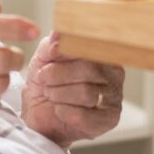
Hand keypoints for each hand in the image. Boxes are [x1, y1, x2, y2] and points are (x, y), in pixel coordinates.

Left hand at [21, 32, 124, 146]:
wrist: (38, 113)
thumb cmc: (46, 82)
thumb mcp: (43, 58)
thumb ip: (51, 44)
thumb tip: (58, 33)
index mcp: (102, 53)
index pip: (91, 47)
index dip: (67, 52)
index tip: (51, 55)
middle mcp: (114, 73)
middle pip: (89, 70)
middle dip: (59, 75)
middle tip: (45, 80)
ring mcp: (115, 97)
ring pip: (86, 93)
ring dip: (59, 95)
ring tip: (51, 94)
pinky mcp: (109, 120)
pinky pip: (84, 116)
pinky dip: (64, 112)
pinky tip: (59, 109)